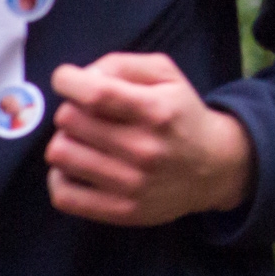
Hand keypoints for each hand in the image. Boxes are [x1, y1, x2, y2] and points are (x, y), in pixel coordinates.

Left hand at [45, 53, 254, 225]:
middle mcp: (144, 149)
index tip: (67, 79)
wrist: (214, 167)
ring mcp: (131, 184)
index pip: (95, 94)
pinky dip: (61, 177)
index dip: (68, 81)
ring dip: (66, 141)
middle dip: (72, 109)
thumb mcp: (167, 76)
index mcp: (158, 110)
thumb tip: (82, 76)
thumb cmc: (182, 115)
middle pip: (69, 120)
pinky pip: (63, 194)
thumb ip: (122, 65)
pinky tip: (80, 167)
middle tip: (86, 113)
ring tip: (84, 140)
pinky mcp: (120, 211)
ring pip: (60, 154)